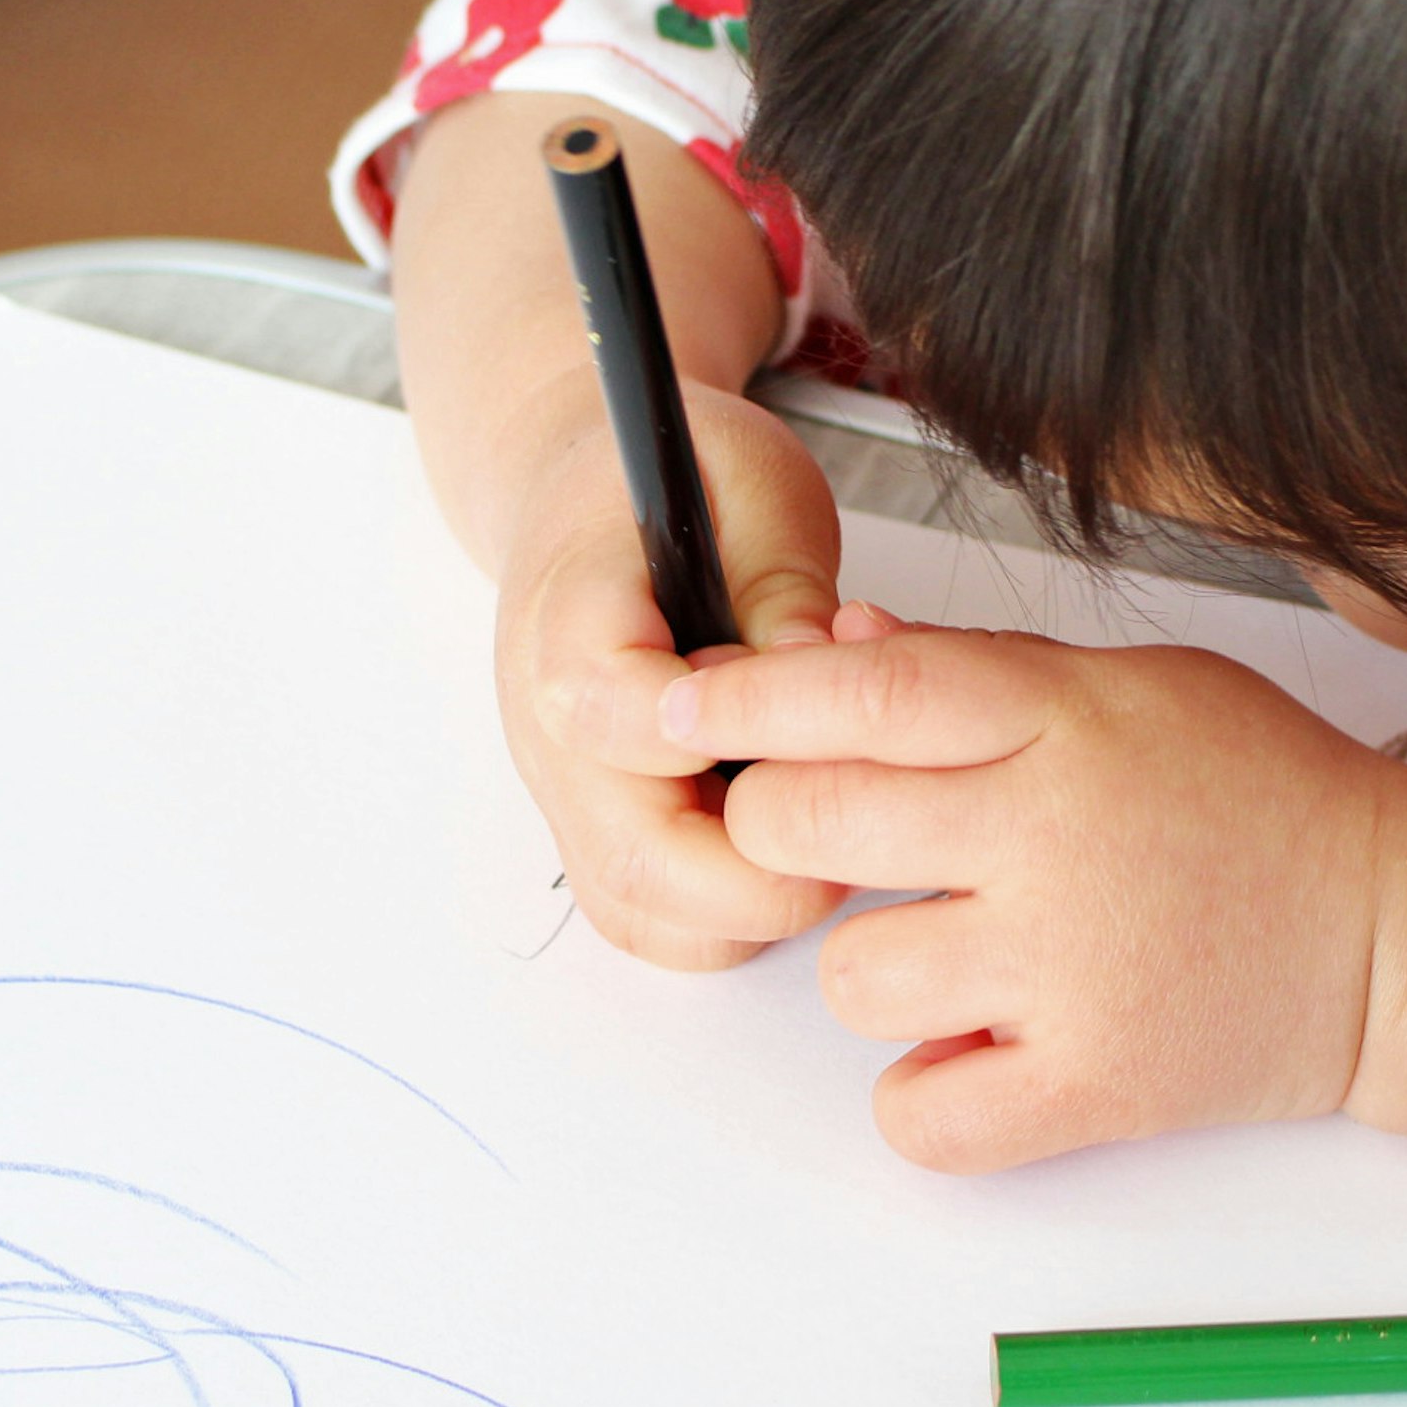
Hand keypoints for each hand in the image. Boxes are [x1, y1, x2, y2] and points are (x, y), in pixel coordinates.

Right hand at [488, 375, 852, 969]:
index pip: (615, 718)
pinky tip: (787, 847)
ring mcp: (568, 796)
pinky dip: (727, 914)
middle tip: (858, 826)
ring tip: (824, 836)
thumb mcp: (750, 491)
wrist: (590, 502)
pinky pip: (652, 917)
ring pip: (641, 914)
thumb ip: (782, 585)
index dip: (724, 737)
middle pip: (632, 862)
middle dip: (763, 873)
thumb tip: (829, 677)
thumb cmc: (670, 489)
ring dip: (747, 909)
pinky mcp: (599, 834)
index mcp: (567, 626)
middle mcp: (549, 732)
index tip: (809, 721)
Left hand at [665, 620, 1406, 1170]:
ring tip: (958, 949)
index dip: (748, 698)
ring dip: (875, 969)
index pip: (861, 693)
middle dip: (785, 829)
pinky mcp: (1094, 1088)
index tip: (682, 705)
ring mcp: (1072, 972)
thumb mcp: (1132, 684)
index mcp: (1065, 722)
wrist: (1400, 936)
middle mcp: (1056, 839)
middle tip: (836, 840)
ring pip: (851, 981)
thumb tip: (832, 643)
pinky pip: (921, 1116)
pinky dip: (929, 1091)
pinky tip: (980, 1042)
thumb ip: (977, 669)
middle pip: (812, 828)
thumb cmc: (1260, 795)